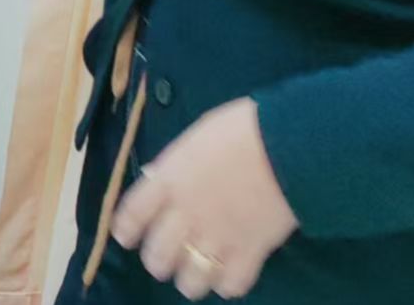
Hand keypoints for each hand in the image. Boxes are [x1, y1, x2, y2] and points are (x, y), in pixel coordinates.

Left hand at [112, 98, 298, 299]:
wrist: (288, 145)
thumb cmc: (242, 129)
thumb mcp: (195, 140)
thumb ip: (176, 166)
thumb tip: (160, 178)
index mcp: (170, 180)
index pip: (133, 214)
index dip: (126, 230)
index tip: (126, 238)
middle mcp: (187, 214)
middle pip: (158, 256)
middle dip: (157, 262)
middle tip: (164, 260)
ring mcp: (218, 237)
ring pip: (191, 279)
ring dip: (190, 280)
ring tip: (196, 275)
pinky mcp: (251, 252)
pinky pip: (231, 284)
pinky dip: (228, 284)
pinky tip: (230, 275)